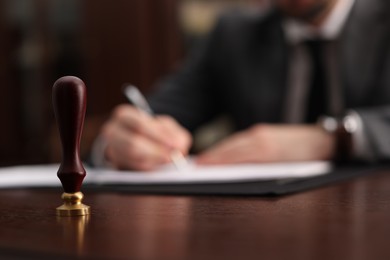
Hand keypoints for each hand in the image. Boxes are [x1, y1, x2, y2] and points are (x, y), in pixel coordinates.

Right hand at [101, 105, 191, 169]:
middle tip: (172, 158)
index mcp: (124, 116)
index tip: (175, 145)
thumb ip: (175, 135)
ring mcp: (112, 150)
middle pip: (132, 144)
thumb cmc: (154, 132)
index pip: (139, 125)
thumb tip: (180, 148)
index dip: (158, 136)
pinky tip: (159, 167)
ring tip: (168, 162)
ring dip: (153, 162)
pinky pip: (132, 170)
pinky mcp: (116, 166)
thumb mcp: (166, 127)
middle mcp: (113, 132)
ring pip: (132, 160)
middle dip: (156, 152)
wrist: (140, 141)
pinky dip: (148, 169)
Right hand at [196, 124, 334, 164]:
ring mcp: (261, 132)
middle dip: (212, 155)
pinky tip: (225, 151)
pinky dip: (229, 145)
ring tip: (206, 159)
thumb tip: (240, 177)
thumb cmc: (308, 162)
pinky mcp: (264, 130)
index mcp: (264, 149)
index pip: (233, 155)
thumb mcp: (286, 173)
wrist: (326, 140)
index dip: (215, 161)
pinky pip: (241, 138)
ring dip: (219, 150)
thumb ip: (261, 174)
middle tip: (195, 163)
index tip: (199, 166)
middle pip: (229, 147)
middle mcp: (259, 137)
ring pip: (234, 141)